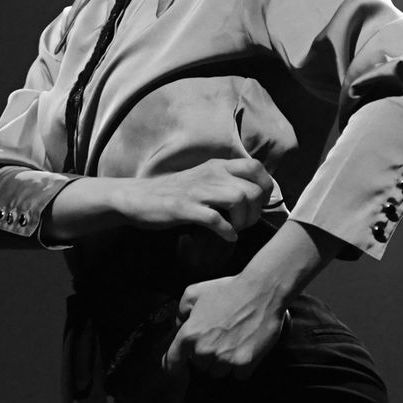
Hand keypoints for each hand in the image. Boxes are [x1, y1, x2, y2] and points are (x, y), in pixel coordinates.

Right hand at [115, 158, 274, 239]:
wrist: (137, 198)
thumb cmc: (173, 193)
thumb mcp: (203, 180)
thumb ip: (226, 183)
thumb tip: (254, 197)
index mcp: (217, 166)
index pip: (256, 167)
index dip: (265, 187)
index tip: (258, 204)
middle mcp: (211, 174)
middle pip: (252, 189)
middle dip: (256, 211)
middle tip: (245, 223)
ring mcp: (197, 190)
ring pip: (239, 199)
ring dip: (243, 221)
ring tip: (235, 229)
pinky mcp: (184, 208)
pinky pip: (216, 219)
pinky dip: (226, 231)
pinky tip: (225, 236)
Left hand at [163, 273, 287, 378]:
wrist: (262, 290)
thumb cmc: (229, 289)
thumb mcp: (194, 292)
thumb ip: (181, 311)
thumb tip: (180, 326)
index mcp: (190, 334)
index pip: (173, 362)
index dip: (174, 368)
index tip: (179, 370)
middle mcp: (205, 349)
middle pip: (200, 366)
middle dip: (207, 356)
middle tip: (219, 338)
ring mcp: (225, 358)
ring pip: (219, 373)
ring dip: (224, 363)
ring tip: (234, 342)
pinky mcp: (245, 363)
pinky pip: (239, 375)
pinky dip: (242, 366)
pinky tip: (246, 348)